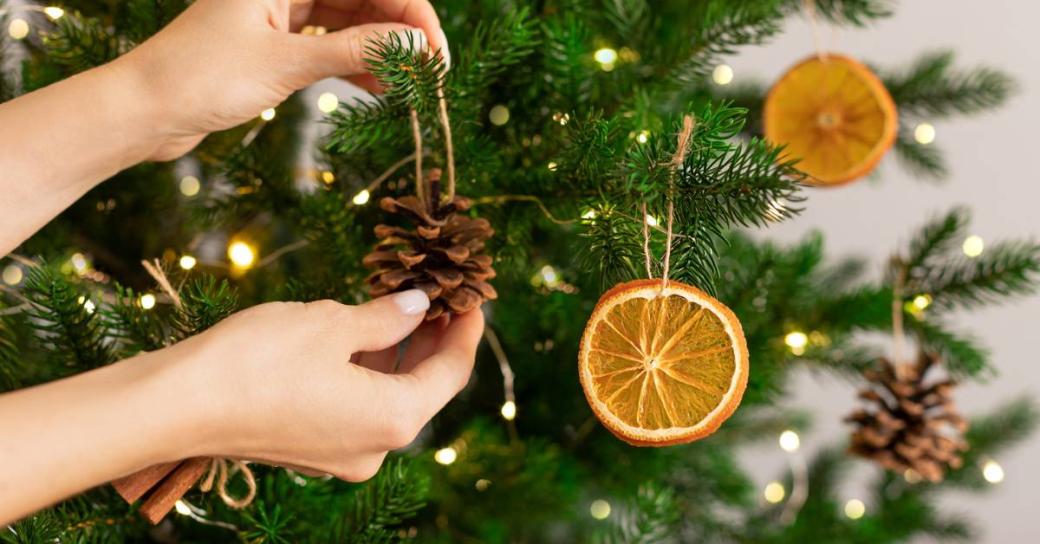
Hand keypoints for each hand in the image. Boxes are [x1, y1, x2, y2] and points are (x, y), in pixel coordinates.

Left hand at [117, 0, 447, 160]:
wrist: (144, 111)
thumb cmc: (200, 77)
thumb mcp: (286, 63)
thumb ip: (355, 50)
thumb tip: (417, 46)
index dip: (411, 13)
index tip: (435, 54)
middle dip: (401, 33)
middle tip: (431, 76)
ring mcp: (280, 14)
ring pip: (350, 23)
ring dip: (382, 53)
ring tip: (410, 87)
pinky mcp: (275, 45)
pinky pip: (331, 47)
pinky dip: (356, 67)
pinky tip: (381, 90)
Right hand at [173, 290, 482, 480]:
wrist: (176, 406)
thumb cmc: (258, 360)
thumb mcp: (332, 323)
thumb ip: (386, 317)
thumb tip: (417, 306)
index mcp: (392, 419)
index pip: (451, 374)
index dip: (465, 331)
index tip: (472, 297)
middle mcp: (374, 448)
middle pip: (421, 387)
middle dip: (430, 339)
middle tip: (437, 292)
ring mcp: (340, 454)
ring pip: (385, 395)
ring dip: (395, 352)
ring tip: (400, 302)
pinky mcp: (310, 449)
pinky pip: (355, 405)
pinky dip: (365, 370)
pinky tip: (360, 332)